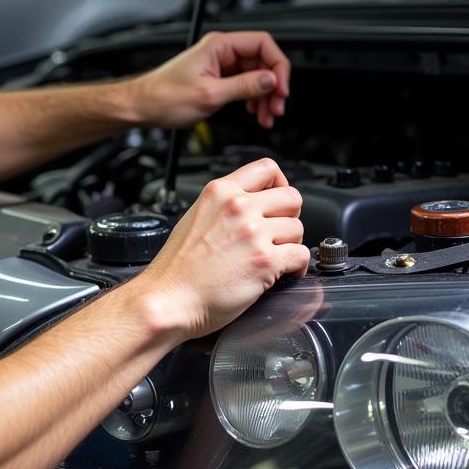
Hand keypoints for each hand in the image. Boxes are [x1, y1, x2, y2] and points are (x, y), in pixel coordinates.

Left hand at [132, 30, 290, 129]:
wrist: (142, 106)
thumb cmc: (164, 97)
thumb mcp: (209, 95)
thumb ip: (243, 87)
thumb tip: (270, 81)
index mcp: (219, 45)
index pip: (263, 43)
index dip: (278, 65)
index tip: (281, 87)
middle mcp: (221, 51)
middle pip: (262, 61)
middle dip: (273, 85)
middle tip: (276, 107)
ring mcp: (220, 65)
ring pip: (256, 75)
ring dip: (265, 96)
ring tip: (267, 115)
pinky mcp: (217, 78)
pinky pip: (244, 85)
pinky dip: (253, 99)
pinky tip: (255, 112)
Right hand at [136, 158, 309, 340]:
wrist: (167, 299)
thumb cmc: (175, 270)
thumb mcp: (193, 219)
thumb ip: (222, 207)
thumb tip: (249, 208)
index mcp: (219, 192)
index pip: (267, 169)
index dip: (279, 185)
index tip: (277, 201)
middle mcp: (238, 207)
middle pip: (291, 197)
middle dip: (290, 216)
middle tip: (279, 233)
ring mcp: (253, 233)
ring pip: (298, 228)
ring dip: (291, 244)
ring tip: (276, 257)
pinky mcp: (265, 261)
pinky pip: (301, 255)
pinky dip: (297, 266)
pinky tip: (284, 272)